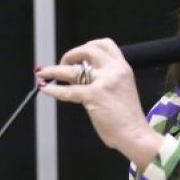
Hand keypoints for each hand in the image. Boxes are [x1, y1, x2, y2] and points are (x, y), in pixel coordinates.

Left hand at [36, 38, 162, 167]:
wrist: (135, 134)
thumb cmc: (128, 118)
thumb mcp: (123, 89)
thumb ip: (107, 79)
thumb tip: (84, 76)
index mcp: (123, 68)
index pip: (106, 44)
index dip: (89, 46)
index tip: (80, 56)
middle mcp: (115, 70)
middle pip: (88, 49)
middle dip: (71, 54)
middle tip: (64, 64)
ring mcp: (104, 82)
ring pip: (72, 69)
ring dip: (54, 70)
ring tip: (43, 73)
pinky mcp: (94, 95)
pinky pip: (68, 90)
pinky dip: (53, 90)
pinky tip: (46, 89)